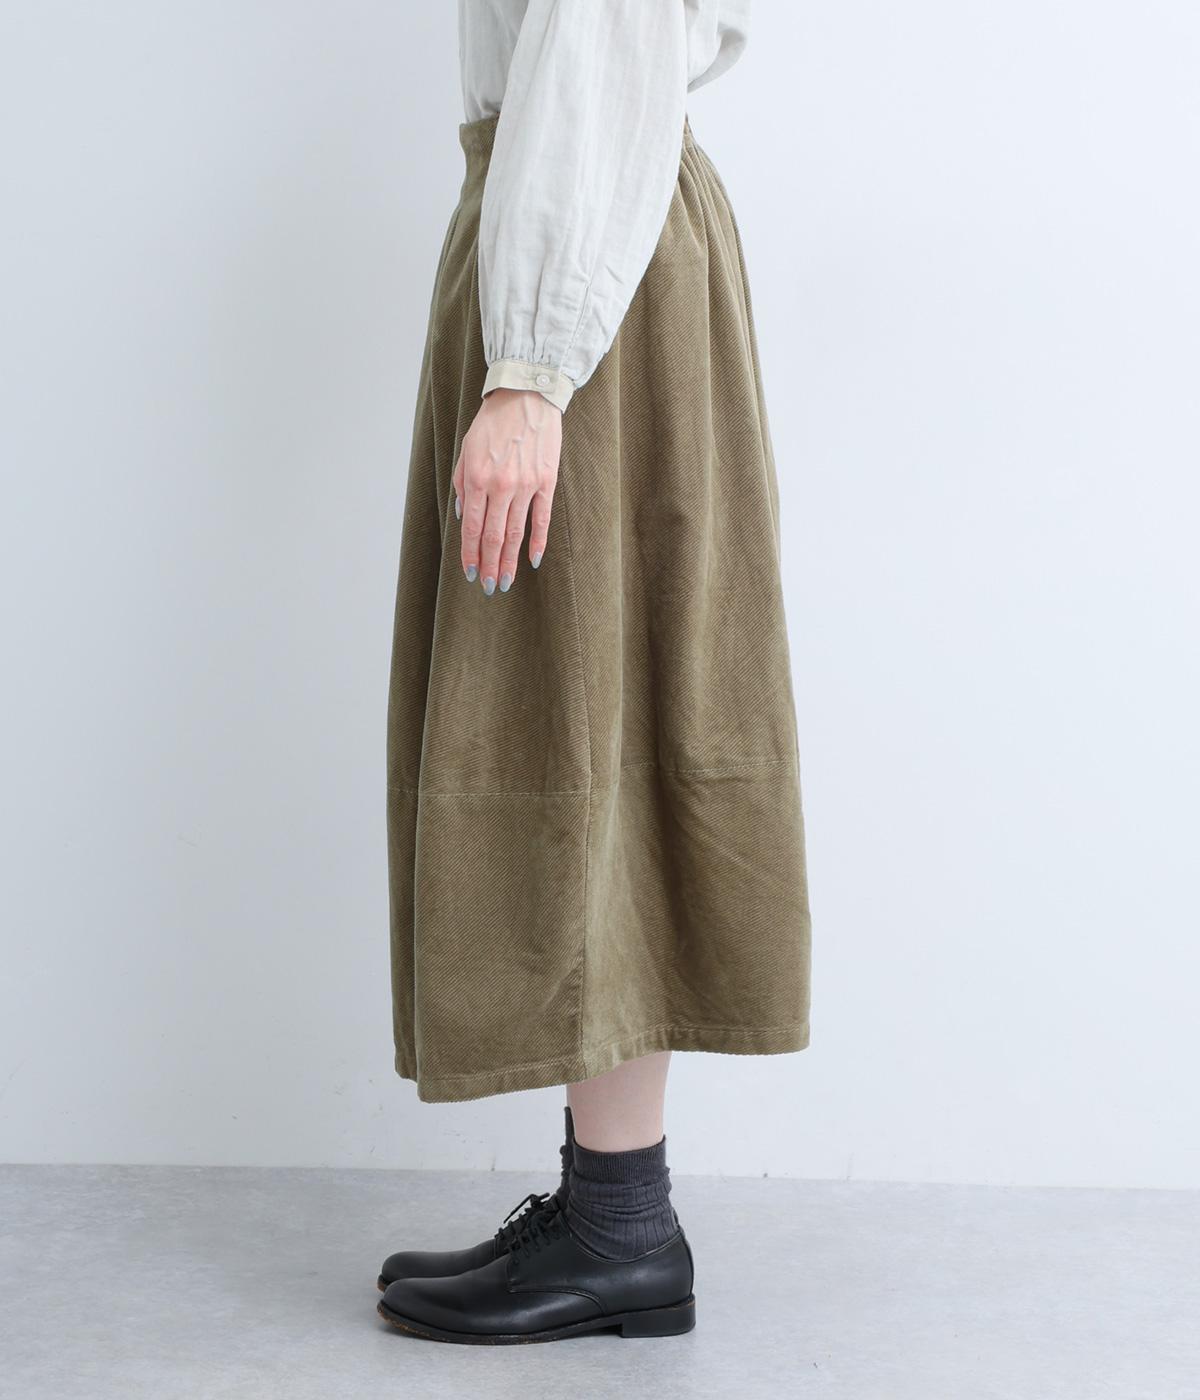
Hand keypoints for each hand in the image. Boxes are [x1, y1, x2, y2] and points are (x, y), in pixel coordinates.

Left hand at [453, 387, 561, 594]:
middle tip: (490, 587)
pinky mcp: (546, 481)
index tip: (471, 573)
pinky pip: (541, 518)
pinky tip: (531, 560)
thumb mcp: (466, 450)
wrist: (526, 396)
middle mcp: (501, 485)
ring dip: (510, 561)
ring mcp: (526, 485)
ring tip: (507, 580)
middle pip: (494, 536)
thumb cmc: (492, 423)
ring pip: (516, 532)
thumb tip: (465, 518)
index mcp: (477, 478)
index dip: (471, 553)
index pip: (473, 527)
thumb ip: (462, 484)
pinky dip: (537, 542)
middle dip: (490, 565)